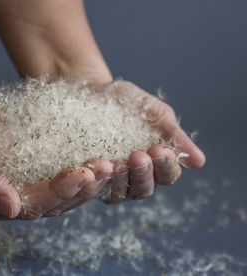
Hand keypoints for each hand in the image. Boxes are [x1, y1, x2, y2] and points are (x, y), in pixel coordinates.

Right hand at [0, 70, 110, 221]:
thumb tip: (10, 208)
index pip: (27, 207)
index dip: (56, 193)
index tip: (83, 174)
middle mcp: (0, 198)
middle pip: (48, 202)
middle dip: (80, 186)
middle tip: (107, 167)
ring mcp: (13, 180)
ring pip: (56, 187)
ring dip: (84, 177)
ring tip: (110, 161)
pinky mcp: (23, 161)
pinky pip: (52, 164)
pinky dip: (74, 159)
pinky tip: (96, 149)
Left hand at [99, 80, 205, 203]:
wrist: (94, 93)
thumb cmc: (128, 103)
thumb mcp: (154, 114)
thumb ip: (173, 135)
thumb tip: (198, 162)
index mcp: (155, 165)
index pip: (167, 175)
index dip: (165, 165)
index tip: (160, 149)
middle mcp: (134, 178)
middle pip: (143, 189)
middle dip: (142, 174)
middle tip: (139, 156)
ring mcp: (110, 182)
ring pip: (119, 193)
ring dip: (120, 180)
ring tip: (116, 163)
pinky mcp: (90, 179)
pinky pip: (93, 188)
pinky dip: (95, 181)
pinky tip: (95, 168)